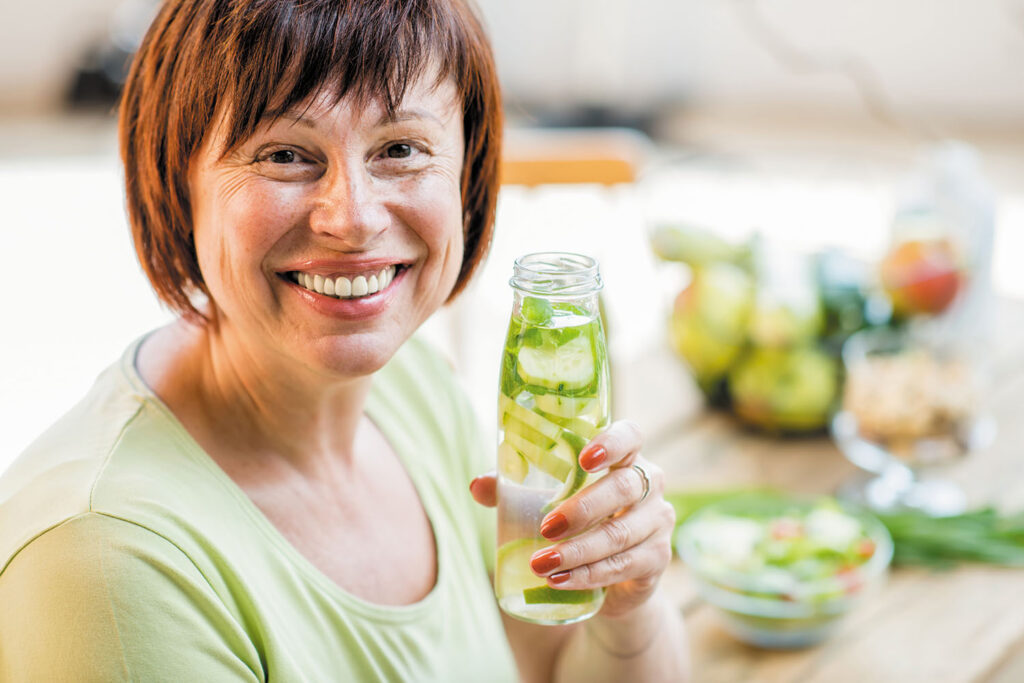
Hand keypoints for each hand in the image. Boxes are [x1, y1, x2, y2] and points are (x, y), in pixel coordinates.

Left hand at [470, 420, 674, 618]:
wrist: (615, 578)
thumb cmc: (581, 523)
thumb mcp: (549, 502)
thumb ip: (515, 490)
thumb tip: (477, 485)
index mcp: (626, 457)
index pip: (630, 436)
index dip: (612, 443)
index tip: (585, 458)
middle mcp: (650, 484)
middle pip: (623, 487)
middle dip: (582, 508)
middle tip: (546, 527)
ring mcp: (658, 521)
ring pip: (620, 534)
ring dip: (578, 551)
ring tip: (541, 564)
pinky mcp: (658, 558)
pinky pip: (624, 565)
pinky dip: (589, 574)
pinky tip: (560, 580)